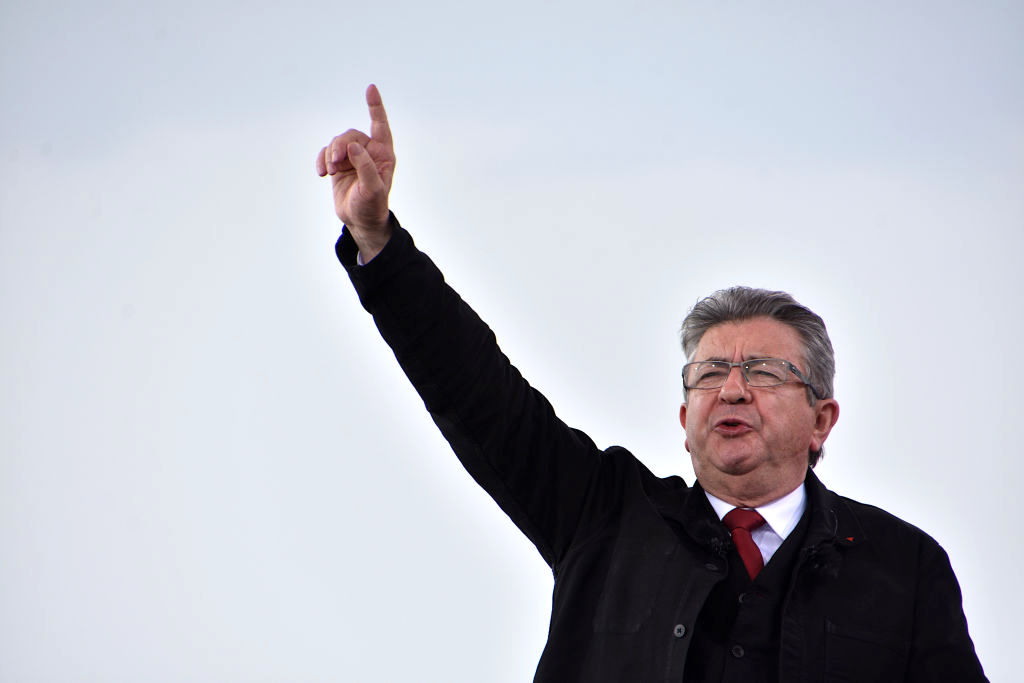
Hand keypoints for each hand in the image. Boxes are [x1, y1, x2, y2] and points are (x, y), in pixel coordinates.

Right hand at [316, 84, 394, 260]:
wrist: (360, 220)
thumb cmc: (372, 206)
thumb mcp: (373, 189)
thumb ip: (365, 166)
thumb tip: (354, 146)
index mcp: (383, 154)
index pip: (380, 125)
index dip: (375, 107)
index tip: (370, 89)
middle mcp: (369, 152)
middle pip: (350, 135)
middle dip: (340, 146)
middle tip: (335, 163)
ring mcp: (353, 157)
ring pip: (337, 142)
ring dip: (330, 155)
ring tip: (330, 172)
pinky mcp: (339, 164)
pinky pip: (326, 153)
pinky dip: (322, 160)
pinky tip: (321, 173)